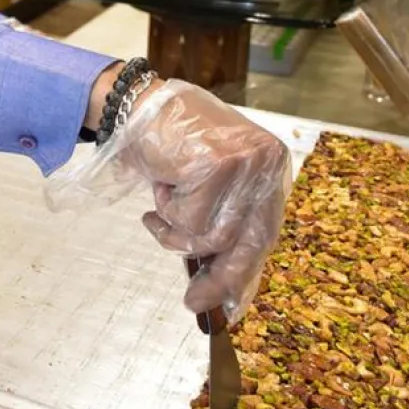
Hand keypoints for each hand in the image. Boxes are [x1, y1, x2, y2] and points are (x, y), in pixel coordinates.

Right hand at [103, 80, 290, 319]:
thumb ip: (223, 220)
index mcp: (270, 166)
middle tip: (192, 302)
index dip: (246, 272)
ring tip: (156, 213)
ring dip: (176, 232)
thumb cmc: (169, 144)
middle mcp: (266, 163)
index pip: (265, 232)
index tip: (230, 305)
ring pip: (212, 236)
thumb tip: (223, 287)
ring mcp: (244, 163)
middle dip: (219, 277)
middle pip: (250, 241)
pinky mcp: (215, 165)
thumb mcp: (208, 184)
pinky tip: (159, 185)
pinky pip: (187, 219)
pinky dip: (165, 211)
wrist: (137, 104)